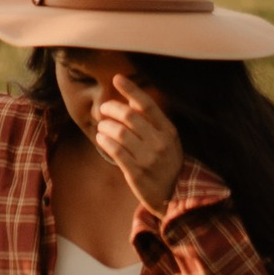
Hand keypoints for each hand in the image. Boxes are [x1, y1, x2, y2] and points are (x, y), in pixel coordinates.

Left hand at [91, 76, 183, 218]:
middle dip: (112, 108)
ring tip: (102, 126)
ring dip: (105, 126)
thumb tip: (130, 97)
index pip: (148, 105)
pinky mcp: (136, 173)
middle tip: (104, 109)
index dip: (131, 89)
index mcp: (169, 131)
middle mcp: (160, 143)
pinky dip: (104, 141)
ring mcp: (148, 159)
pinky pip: (116, 151)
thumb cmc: (165, 162)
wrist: (173, 195)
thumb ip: (152, 121)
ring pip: (120, 133)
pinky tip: (101, 138)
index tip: (117, 78)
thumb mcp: (167, 140)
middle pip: (130, 117)